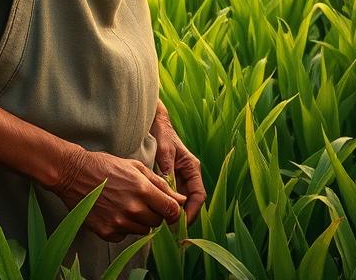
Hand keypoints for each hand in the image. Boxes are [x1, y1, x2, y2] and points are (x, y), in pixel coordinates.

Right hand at [48, 145, 186, 241]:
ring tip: (126, 204)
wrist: (74, 174)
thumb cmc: (106, 166)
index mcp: (142, 189)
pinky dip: (123, 227)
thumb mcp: (135, 167)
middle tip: (142, 200)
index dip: (174, 210)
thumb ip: (160, 184)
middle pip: (158, 222)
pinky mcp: (107, 232)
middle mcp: (132, 208)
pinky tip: (113, 211)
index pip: (172, 211)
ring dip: (140, 221)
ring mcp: (119, 223)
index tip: (169, 208)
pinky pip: (126, 236)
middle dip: (155, 213)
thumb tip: (181, 200)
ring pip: (143, 231)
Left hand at [150, 100, 205, 224]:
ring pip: (182, 201)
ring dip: (176, 213)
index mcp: (192, 168)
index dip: (193, 211)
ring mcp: (180, 178)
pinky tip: (159, 213)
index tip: (182, 222)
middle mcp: (189, 175)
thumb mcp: (165, 151)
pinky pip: (173, 196)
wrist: (156, 124)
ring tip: (165, 226)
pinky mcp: (171, 179)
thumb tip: (170, 190)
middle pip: (192, 202)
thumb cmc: (162, 134)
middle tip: (172, 230)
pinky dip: (169, 206)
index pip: (199, 195)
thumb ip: (168, 169)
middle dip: (184, 217)